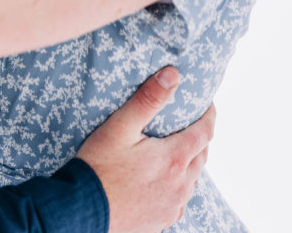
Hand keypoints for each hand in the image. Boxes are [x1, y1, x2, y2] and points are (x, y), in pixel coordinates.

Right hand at [77, 68, 213, 232]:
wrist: (82, 210)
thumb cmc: (99, 166)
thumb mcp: (120, 126)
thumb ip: (148, 99)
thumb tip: (172, 74)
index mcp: (174, 159)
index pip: (204, 133)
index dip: (209, 116)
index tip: (207, 104)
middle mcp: (179, 186)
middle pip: (201, 155)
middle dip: (200, 137)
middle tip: (191, 123)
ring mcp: (172, 206)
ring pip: (193, 179)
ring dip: (191, 162)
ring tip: (179, 149)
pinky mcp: (161, 220)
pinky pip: (181, 200)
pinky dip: (180, 185)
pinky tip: (167, 180)